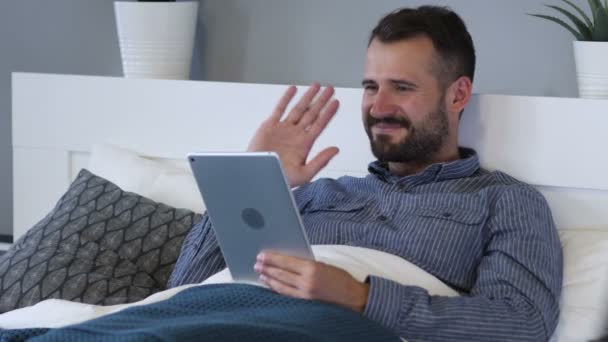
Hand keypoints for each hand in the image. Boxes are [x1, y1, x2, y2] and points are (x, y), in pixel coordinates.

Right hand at [247, 83, 339, 187]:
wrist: (258, 176)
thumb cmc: (280, 178)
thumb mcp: (305, 174)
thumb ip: (321, 161)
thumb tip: (336, 149)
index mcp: (304, 144)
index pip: (320, 125)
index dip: (328, 113)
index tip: (336, 102)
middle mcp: (296, 134)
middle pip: (311, 113)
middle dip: (321, 101)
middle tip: (330, 89)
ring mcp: (283, 129)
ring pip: (298, 109)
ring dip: (307, 97)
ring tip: (316, 86)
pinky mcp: (270, 126)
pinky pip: (279, 109)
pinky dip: (286, 99)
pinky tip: (293, 90)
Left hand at [254, 251, 368, 312]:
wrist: (353, 297)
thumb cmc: (340, 279)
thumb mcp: (324, 265)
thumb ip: (306, 263)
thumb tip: (287, 260)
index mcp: (312, 269)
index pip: (286, 262)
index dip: (272, 258)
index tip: (262, 255)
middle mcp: (307, 283)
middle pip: (281, 274)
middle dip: (267, 268)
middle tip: (256, 263)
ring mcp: (305, 295)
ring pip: (281, 286)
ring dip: (269, 279)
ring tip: (261, 274)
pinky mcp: (305, 304)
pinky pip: (287, 295)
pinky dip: (277, 289)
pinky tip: (271, 285)